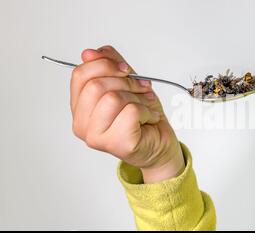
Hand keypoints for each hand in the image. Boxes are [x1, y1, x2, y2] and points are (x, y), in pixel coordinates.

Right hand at [70, 45, 184, 182]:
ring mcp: (96, 137)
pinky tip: (149, 118)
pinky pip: (130, 111)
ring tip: (146, 106)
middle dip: (126, 82)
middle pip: (95, 86)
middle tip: (142, 88)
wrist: (161, 143)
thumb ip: (108, 65)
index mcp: (80, 107)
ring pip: (112, 98)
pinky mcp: (116, 144)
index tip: (126, 68)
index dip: (105, 64)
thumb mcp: (126, 83)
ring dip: (137, 98)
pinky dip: (146, 110)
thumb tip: (89, 52)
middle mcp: (82, 124)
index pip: (80, 75)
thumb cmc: (142, 116)